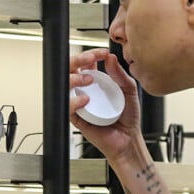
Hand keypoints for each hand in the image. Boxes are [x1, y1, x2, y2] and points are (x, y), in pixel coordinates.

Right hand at [69, 48, 141, 162]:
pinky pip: (67, 108)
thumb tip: (111, 58)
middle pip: (70, 70)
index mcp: (96, 84)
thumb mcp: (129, 91)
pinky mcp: (77, 118)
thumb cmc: (128, 118)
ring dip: (73, 78)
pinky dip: (74, 102)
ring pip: (64, 86)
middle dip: (77, 60)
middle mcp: (85, 92)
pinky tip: (86, 100)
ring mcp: (79, 104)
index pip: (85, 64)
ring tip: (89, 78)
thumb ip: (121, 75)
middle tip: (89, 59)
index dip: (90, 54)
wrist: (128, 140)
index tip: (102, 53)